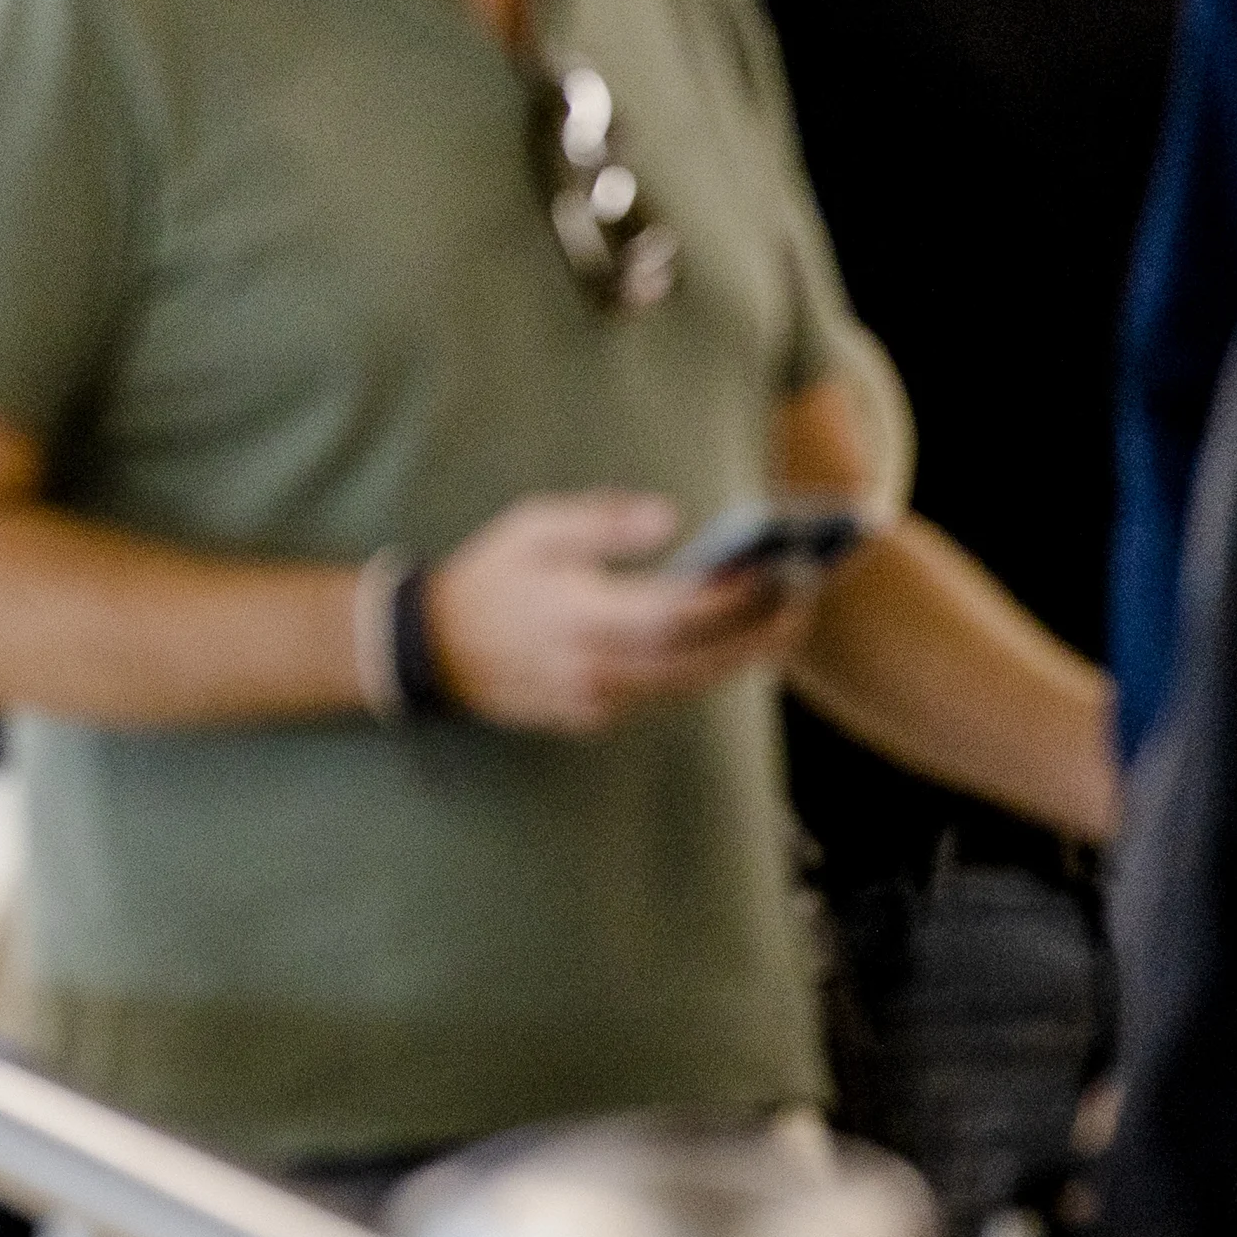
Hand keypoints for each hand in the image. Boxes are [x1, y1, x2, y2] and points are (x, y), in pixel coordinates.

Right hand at [423, 491, 814, 733]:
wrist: (432, 648)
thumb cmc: (490, 576)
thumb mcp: (533, 527)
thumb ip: (601, 520)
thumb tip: (670, 519)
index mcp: (579, 616)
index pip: (677, 615)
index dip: (734, 599)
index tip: (779, 572)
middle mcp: (592, 669)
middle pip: (698, 662)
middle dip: (758, 634)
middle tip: (804, 602)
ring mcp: (592, 702)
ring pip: (687, 685)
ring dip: (739, 656)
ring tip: (781, 622)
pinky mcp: (590, 718)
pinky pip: (660, 695)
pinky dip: (698, 669)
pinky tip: (725, 644)